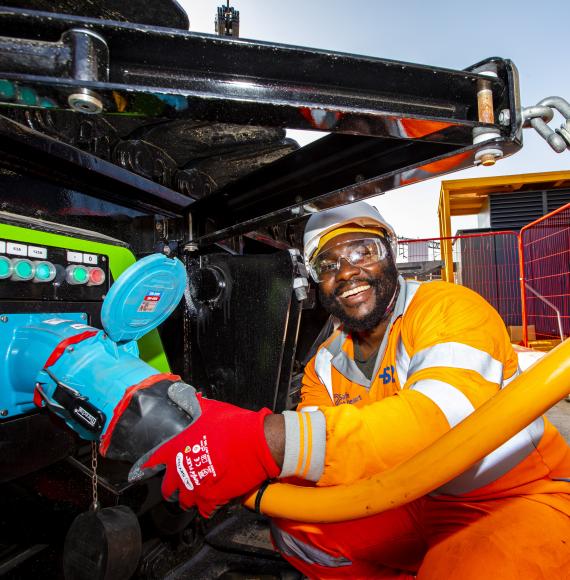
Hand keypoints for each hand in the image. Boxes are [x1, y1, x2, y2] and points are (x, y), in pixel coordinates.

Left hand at [135, 397, 279, 516]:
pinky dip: (207, 507)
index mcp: (176, 449)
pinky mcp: (212, 501)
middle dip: (172, 486)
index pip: (151, 462)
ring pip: (184, 502)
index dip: (147, 466)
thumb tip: (180, 392)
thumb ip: (191, 403)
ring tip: (198, 491)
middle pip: (167, 489)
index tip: (144, 470)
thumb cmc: (234, 425)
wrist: (257, 443)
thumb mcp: (209, 409)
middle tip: (181, 481)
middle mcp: (180, 471)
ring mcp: (195, 488)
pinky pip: (203, 511)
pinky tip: (213, 498)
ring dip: (189, 497)